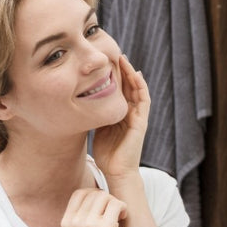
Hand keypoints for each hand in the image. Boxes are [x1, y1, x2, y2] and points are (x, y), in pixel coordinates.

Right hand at [60, 188, 125, 226]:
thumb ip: (78, 220)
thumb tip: (89, 194)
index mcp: (67, 224)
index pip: (80, 194)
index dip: (94, 194)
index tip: (102, 204)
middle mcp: (75, 224)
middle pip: (94, 194)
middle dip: (107, 200)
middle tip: (112, 212)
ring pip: (105, 196)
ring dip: (115, 204)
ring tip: (117, 216)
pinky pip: (116, 204)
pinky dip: (123, 208)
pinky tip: (123, 218)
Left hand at [93, 55, 150, 178]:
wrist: (117, 172)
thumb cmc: (108, 155)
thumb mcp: (98, 130)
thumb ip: (96, 116)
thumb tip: (82, 104)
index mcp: (122, 116)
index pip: (121, 92)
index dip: (115, 77)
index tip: (107, 63)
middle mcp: (132, 114)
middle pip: (129, 87)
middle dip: (123, 71)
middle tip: (116, 55)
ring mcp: (138, 117)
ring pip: (138, 90)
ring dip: (132, 74)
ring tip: (124, 60)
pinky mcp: (141, 122)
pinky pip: (143, 100)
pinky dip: (141, 86)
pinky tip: (135, 75)